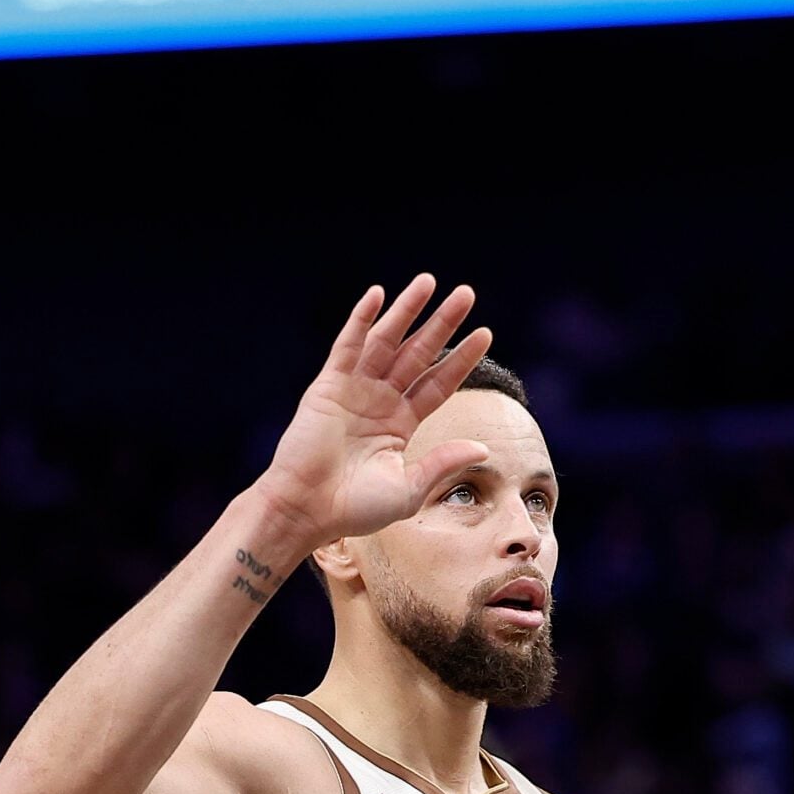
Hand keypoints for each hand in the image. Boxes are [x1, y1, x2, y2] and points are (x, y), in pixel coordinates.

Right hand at [252, 275, 495, 550]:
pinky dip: (361, 320)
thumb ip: (443, 463)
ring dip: (406, 311)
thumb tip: (483, 447)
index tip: (485, 333)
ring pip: (386, 341)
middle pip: (418, 353)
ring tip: (428, 282)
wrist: (308, 511)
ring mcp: (355, 390)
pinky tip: (377, 295)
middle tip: (466, 294)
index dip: (462, 358)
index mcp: (401, 423)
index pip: (439, 382)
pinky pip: (347, 346)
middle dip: (442, 323)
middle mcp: (381, 401)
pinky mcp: (328, 386)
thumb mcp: (410, 489)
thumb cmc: (355, 508)